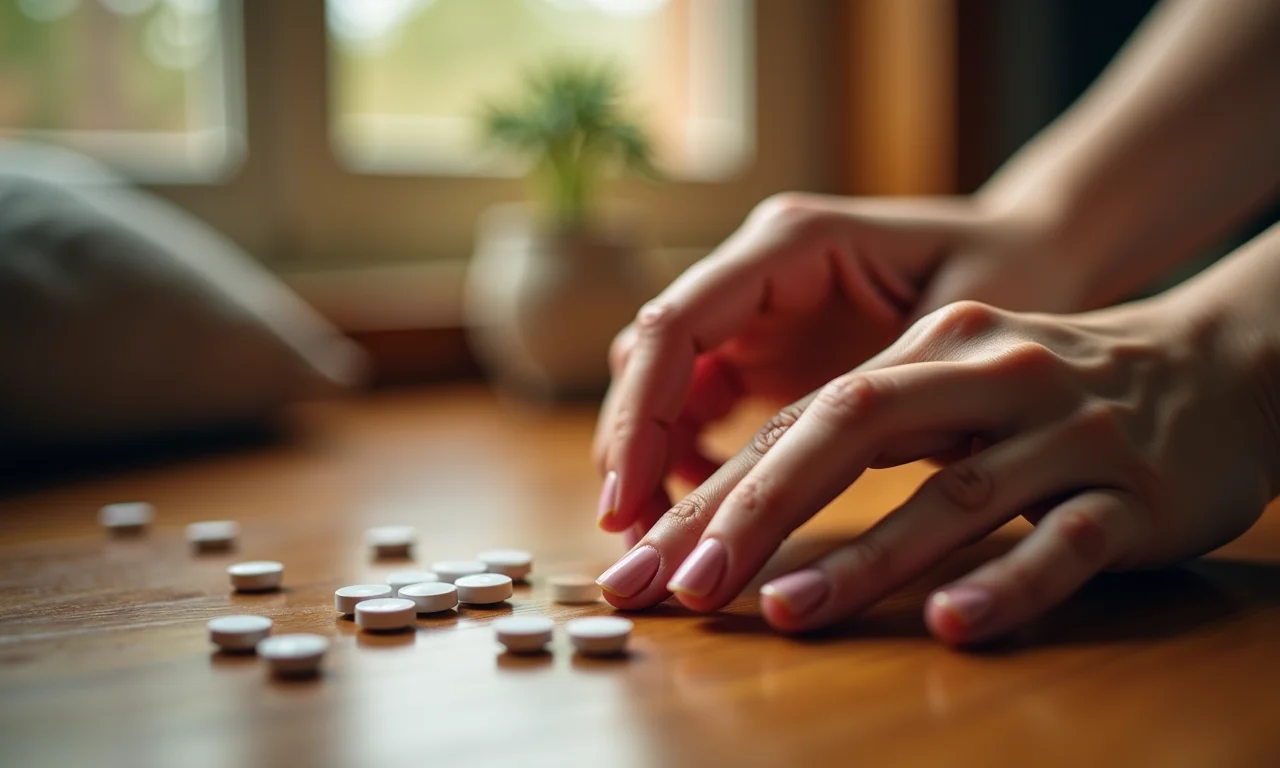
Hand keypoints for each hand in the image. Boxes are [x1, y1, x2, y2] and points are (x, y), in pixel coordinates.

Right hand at [594, 192, 1091, 545]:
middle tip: (635, 547)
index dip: (639, 416)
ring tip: (662, 539)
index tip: (626, 501)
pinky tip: (710, 501)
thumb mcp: (957, 335)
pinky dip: (689, 456)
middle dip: (629, 449)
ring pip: (663, 383)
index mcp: (793, 243)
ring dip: (650, 460)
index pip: (677, 326)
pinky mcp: (766, 346)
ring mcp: (757, 307)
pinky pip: (698, 403)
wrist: (1037, 251)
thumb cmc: (1014, 273)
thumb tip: (799, 470)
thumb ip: (872, 390)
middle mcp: (758, 268)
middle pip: (652, 357)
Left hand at [595, 297, 1278, 644]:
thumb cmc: (1052, 386)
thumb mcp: (954, 380)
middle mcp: (989, 376)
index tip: (648, 553)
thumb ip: (861, 423)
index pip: (802, 418)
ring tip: (783, 612)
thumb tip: (736, 493)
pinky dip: (1007, 583)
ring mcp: (1065, 433)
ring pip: (953, 495)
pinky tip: (950, 624)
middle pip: (852, 431)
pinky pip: (1064, 543)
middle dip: (756, 510)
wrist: (1218, 364)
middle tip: (684, 584)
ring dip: (862, 557)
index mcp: (930, 347)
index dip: (718, 486)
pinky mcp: (1135, 493)